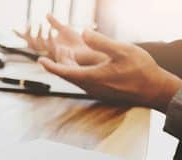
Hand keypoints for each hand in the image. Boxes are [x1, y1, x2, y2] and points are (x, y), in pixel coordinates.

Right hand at [15, 14, 105, 64]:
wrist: (89, 52)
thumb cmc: (77, 42)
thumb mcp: (64, 28)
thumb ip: (54, 22)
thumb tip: (46, 14)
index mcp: (47, 44)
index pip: (30, 40)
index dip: (21, 35)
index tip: (13, 28)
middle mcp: (47, 50)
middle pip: (31, 44)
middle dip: (28, 35)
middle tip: (28, 25)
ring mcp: (52, 53)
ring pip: (39, 46)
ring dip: (38, 34)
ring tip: (41, 24)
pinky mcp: (59, 54)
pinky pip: (51, 47)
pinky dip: (49, 38)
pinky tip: (51, 30)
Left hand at [38, 30, 181, 112]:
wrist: (154, 90)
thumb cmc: (140, 70)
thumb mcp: (122, 50)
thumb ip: (101, 42)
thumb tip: (84, 32)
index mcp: (91, 77)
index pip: (64, 72)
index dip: (50, 66)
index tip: (40, 60)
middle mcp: (90, 87)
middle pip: (67, 74)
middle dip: (59, 61)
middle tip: (58, 47)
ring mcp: (95, 91)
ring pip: (74, 78)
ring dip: (68, 66)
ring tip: (66, 52)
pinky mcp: (101, 92)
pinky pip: (82, 81)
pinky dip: (77, 71)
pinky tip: (81, 64)